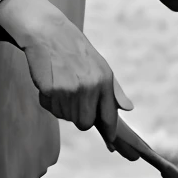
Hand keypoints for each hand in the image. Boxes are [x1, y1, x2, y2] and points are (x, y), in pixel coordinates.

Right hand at [0, 0, 132, 147]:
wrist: (49, 32)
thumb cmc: (76, 51)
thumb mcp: (101, 66)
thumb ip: (114, 90)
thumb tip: (128, 108)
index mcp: (104, 81)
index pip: (108, 117)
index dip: (110, 133)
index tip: (112, 145)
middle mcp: (90, 87)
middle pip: (84, 123)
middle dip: (77, 116)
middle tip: (72, 97)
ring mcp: (70, 89)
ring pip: (65, 117)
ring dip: (61, 106)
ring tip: (61, 83)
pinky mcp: (51, 90)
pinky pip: (51, 108)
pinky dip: (48, 100)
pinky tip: (50, 82)